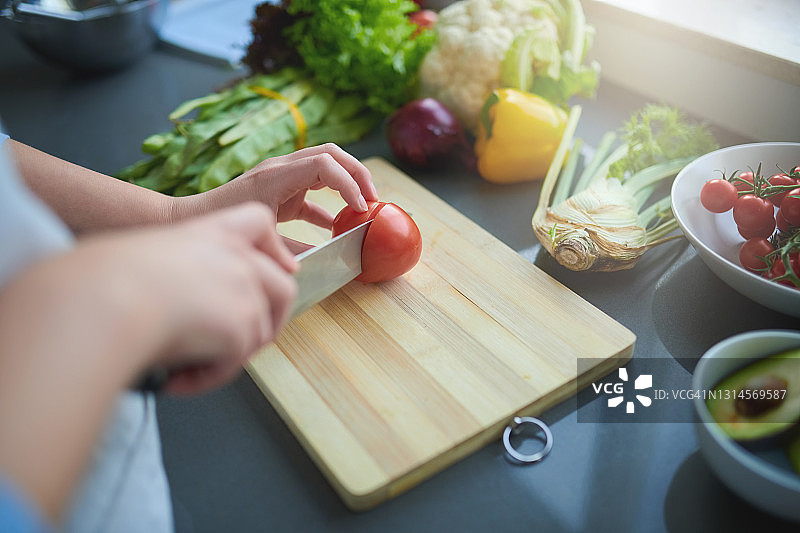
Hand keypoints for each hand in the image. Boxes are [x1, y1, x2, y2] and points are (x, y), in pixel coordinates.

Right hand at [125, 203, 297, 393]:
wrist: (106, 299)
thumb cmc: (105, 280)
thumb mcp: (145, 260)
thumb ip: (178, 275)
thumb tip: (171, 307)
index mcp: (210, 232)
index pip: (259, 221)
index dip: (274, 248)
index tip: (281, 267)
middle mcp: (236, 257)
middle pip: (283, 288)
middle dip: (268, 323)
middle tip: (235, 346)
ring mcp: (245, 290)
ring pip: (259, 334)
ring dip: (227, 358)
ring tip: (187, 367)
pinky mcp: (244, 323)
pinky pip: (235, 362)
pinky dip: (208, 377)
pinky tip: (177, 378)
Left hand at [178, 144, 378, 234]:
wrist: (188, 219)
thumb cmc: (220, 227)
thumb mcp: (260, 239)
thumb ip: (293, 250)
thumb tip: (323, 264)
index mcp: (277, 176)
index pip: (325, 164)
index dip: (349, 184)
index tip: (361, 209)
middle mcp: (281, 168)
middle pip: (332, 154)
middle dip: (358, 174)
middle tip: (374, 200)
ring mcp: (281, 175)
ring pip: (326, 165)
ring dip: (348, 183)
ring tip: (365, 207)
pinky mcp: (279, 190)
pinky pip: (313, 189)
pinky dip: (329, 204)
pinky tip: (338, 227)